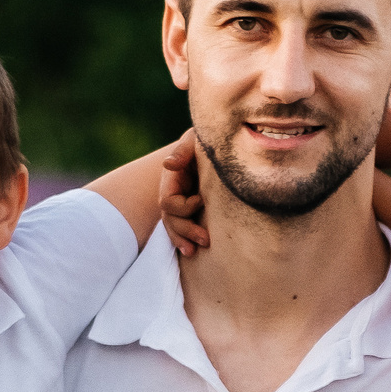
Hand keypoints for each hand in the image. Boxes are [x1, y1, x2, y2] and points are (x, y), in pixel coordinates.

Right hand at [159, 131, 206, 256]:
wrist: (222, 144)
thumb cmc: (209, 140)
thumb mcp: (195, 140)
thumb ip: (183, 150)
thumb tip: (168, 164)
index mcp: (172, 179)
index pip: (168, 202)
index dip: (184, 206)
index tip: (202, 199)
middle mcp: (173, 193)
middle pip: (170, 219)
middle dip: (186, 230)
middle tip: (206, 240)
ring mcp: (181, 203)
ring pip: (174, 227)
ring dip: (183, 240)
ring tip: (194, 252)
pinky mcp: (193, 210)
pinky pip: (182, 228)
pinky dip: (185, 240)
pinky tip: (192, 251)